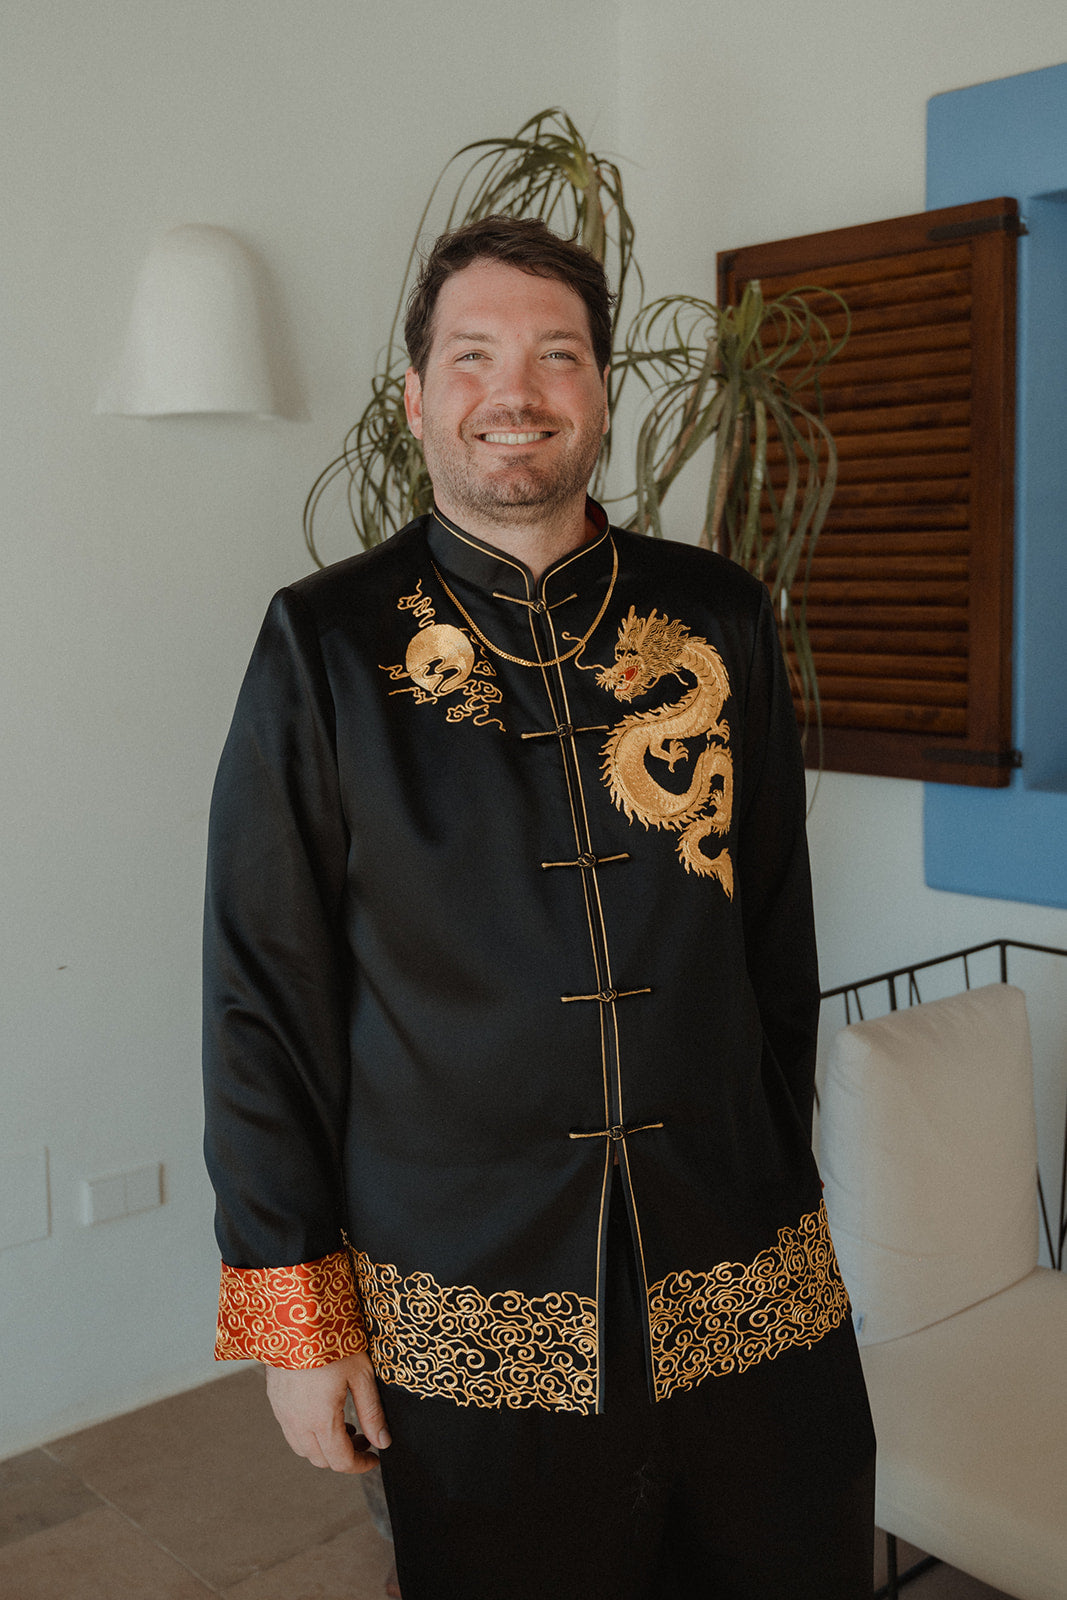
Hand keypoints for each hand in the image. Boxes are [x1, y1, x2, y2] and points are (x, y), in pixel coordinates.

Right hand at [265, 1351, 389, 1473]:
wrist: (296, 1317)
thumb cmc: (331, 1340)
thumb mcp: (361, 1375)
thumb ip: (372, 1412)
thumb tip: (382, 1441)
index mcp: (320, 1420)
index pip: (340, 1461)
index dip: (360, 1465)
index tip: (374, 1458)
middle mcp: (297, 1422)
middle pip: (321, 1459)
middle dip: (344, 1456)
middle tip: (364, 1438)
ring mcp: (282, 1412)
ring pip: (303, 1448)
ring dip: (325, 1447)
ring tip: (345, 1425)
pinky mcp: (275, 1400)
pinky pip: (291, 1430)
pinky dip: (309, 1433)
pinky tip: (323, 1413)